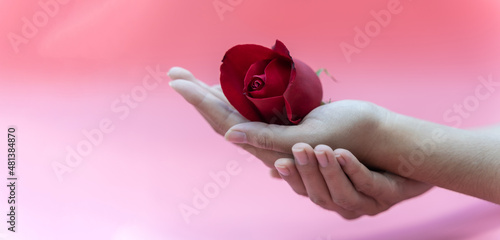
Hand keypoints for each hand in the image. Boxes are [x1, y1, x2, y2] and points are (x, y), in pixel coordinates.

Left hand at [169, 67, 384, 169]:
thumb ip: (266, 139)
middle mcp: (264, 137)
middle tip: (174, 72)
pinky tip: (227, 87)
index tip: (177, 81)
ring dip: (212, 94)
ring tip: (190, 79)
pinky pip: (254, 107)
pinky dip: (237, 95)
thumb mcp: (305, 140)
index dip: (198, 100)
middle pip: (220, 112)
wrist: (374, 142)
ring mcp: (274, 128)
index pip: (221, 119)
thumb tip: (229, 135)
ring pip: (235, 109)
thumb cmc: (346, 139)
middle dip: (196, 93)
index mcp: (265, 144)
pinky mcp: (286, 120)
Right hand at [275, 143, 432, 218]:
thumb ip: (307, 159)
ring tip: (321, 148)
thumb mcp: (333, 152)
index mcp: (330, 196)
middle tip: (299, 148)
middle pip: (321, 196)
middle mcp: (347, 206)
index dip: (291, 179)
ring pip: (343, 195)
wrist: (414, 154)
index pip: (304, 192)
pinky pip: (369, 185)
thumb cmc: (368, 152)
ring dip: (330, 173)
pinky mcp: (390, 195)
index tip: (279, 162)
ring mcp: (370, 203)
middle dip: (308, 173)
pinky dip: (354, 170)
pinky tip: (344, 153)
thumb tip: (272, 169)